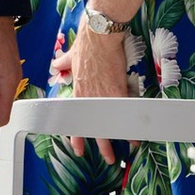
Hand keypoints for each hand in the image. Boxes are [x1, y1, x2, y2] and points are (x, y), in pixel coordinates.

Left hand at [60, 8, 135, 152]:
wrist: (99, 37)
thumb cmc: (86, 44)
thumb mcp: (72, 56)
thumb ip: (64, 63)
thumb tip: (57, 64)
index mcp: (79, 92)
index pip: (76, 120)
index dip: (76, 136)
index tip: (77, 148)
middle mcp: (89, 98)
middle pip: (95, 128)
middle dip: (102, 145)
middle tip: (108, 158)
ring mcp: (103, 96)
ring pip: (110, 124)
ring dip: (118, 139)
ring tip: (127, 150)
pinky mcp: (117, 91)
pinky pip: (124, 113)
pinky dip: (132, 125)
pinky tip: (137, 136)